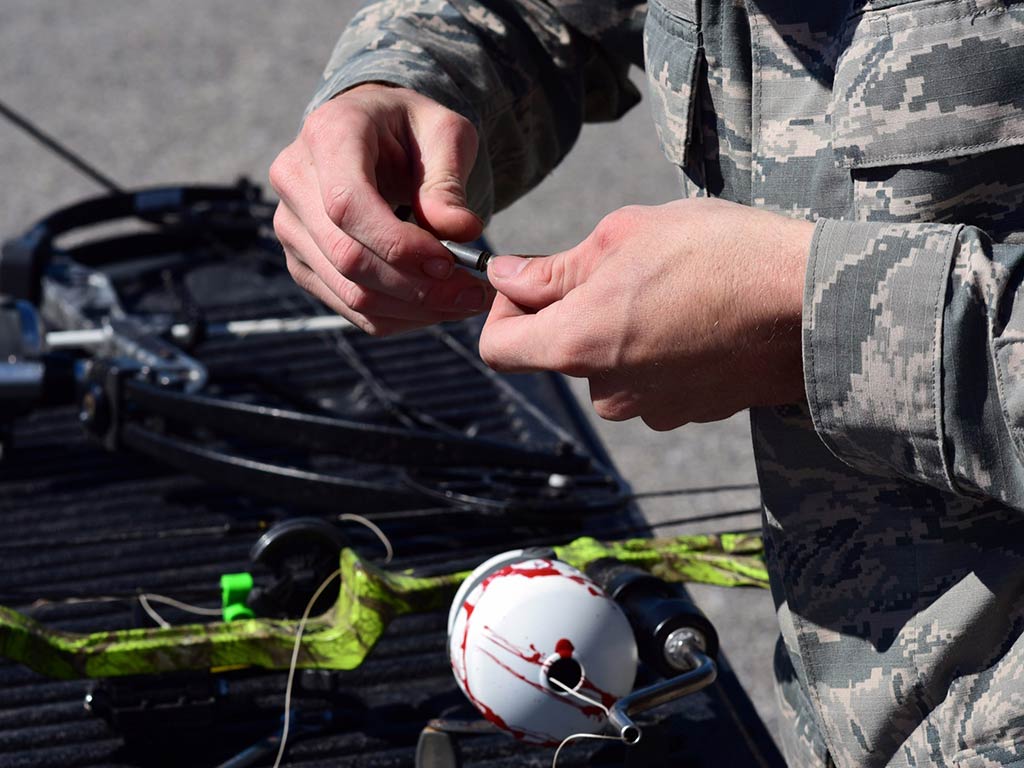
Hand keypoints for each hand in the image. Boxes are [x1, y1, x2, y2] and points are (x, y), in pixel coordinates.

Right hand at [270, 84, 492, 334]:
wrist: (375, 132)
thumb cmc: (412, 129)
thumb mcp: (444, 134)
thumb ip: (448, 182)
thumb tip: (462, 231)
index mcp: (328, 136)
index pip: (347, 205)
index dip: (398, 245)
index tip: (449, 264)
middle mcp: (295, 182)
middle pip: (348, 258)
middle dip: (416, 287)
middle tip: (472, 295)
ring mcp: (292, 227)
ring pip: (350, 292)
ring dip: (414, 309)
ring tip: (463, 302)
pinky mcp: (303, 262)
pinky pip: (350, 308)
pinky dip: (399, 316)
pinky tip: (436, 306)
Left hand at [479, 199, 813, 429]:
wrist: (814, 302)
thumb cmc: (719, 255)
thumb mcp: (625, 237)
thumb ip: (554, 268)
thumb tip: (507, 276)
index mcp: (576, 346)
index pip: (498, 347)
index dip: (503, 309)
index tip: (531, 280)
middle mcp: (607, 392)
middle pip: (560, 353)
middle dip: (577, 310)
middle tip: (624, 266)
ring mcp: (652, 409)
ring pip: (610, 366)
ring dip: (623, 329)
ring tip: (673, 289)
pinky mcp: (692, 413)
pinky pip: (654, 380)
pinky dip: (662, 350)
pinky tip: (700, 316)